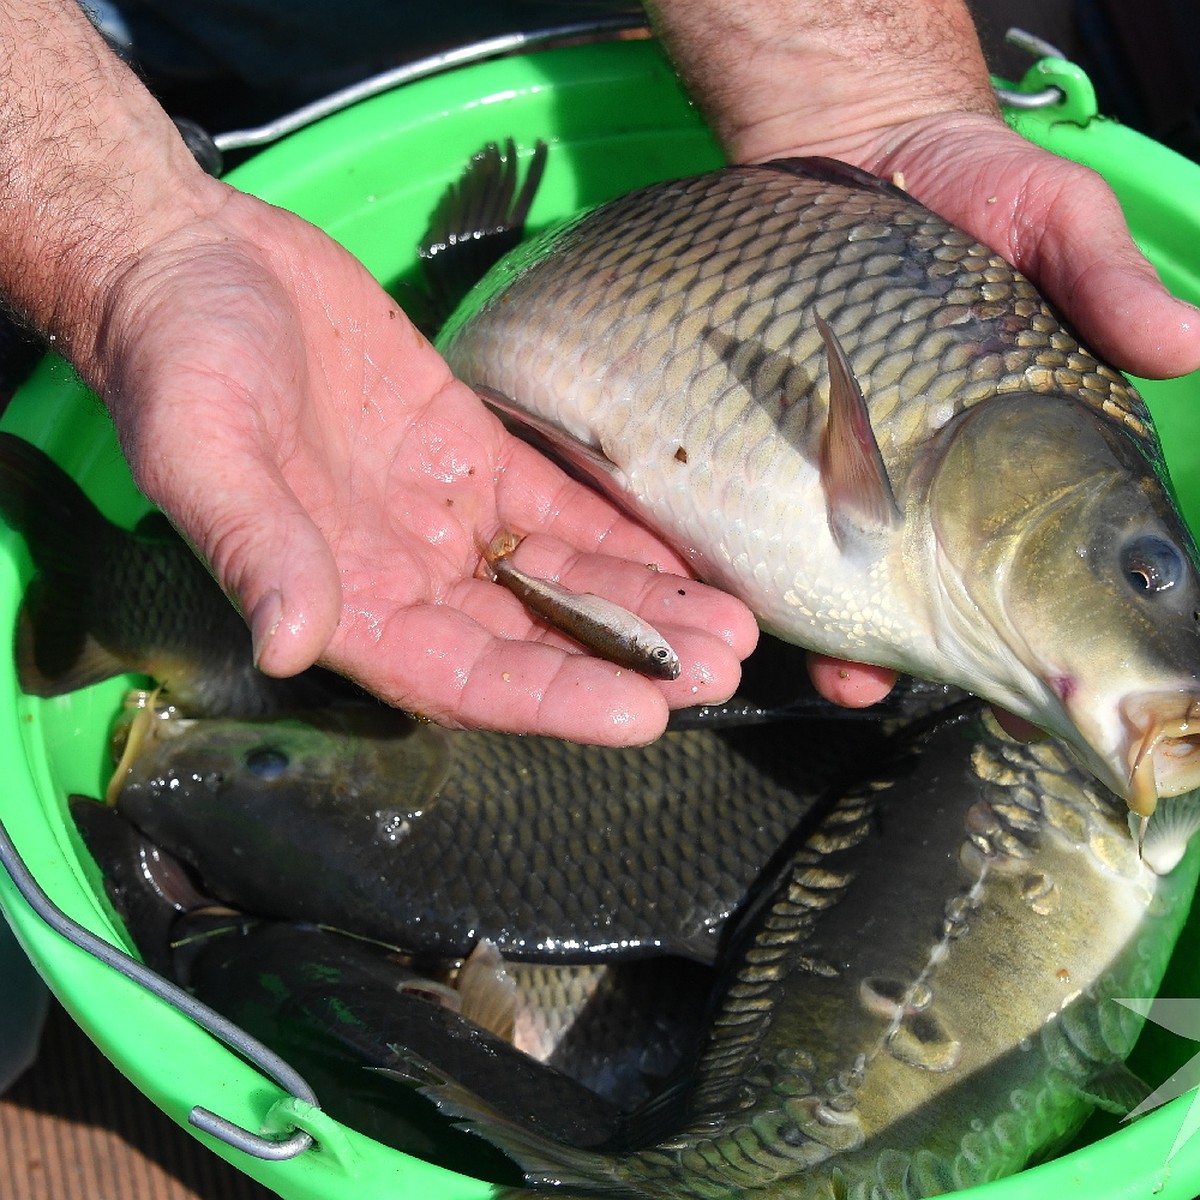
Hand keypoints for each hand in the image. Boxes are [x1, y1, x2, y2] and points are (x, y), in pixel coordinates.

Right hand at [94, 189, 757, 742]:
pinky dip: (619, 534)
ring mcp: (442, 519)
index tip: (642, 713)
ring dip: (643, 605)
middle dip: (626, 659)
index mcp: (342, 602)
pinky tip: (684, 553)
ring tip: (731, 623)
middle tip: (720, 668)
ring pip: (558, 580)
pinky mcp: (469, 455)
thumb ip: (254, 545)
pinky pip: (556, 507)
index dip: (553, 700)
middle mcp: (404, 577)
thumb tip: (287, 642)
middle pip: (532, 640)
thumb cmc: (176, 360)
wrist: (194, 263)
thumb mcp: (202, 450)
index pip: (464, 677)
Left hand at [647, 0, 1199, 712]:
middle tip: (893, 688)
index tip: (1022, 681)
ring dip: (830, 634)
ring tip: (833, 672)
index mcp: (999, 452)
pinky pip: (747, 508)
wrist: (848, 144)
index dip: (1025, 626)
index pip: (1023, 556)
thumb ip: (1102, 279)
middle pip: (918, 588)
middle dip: (912, 650)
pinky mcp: (760, 435)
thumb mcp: (1049, 215)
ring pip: (830, 571)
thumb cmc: (968, 186)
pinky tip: (740, 592)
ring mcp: (831, 462)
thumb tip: (1190, 343)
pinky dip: (745, 557)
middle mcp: (915, 474)